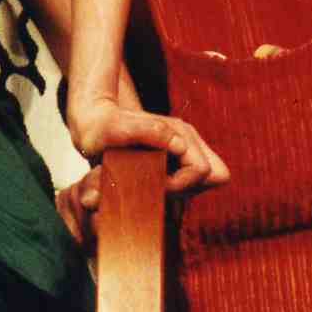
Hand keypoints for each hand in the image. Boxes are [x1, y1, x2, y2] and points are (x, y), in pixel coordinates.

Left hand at [65, 92, 229, 196]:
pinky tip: (154, 184)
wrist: (95, 122)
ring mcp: (186, 148)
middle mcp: (188, 139)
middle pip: (216, 175)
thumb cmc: (102, 127)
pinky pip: (194, 181)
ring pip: (206, 181)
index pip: (203, 171)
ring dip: (183, 190)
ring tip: (154, 185)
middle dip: (189, 189)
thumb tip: (180, 146)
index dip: (181, 185)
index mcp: (180, 132)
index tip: (153, 185)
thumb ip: (147, 132)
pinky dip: (179, 188)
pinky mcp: (180, 158)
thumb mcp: (116, 129)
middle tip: (158, 188)